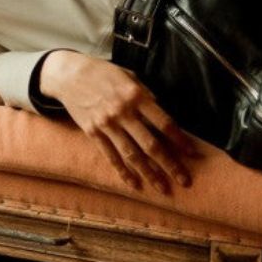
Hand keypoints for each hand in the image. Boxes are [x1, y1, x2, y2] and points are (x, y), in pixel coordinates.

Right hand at [36, 51, 197, 195]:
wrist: (69, 74)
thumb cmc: (104, 73)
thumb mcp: (129, 76)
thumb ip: (146, 95)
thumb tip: (161, 112)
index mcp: (136, 95)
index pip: (164, 122)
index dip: (179, 139)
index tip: (192, 153)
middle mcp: (123, 112)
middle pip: (151, 144)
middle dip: (170, 164)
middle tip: (184, 180)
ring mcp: (107, 124)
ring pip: (132, 155)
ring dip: (149, 174)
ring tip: (163, 188)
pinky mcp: (93, 133)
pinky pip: (110, 156)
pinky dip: (123, 172)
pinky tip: (134, 184)